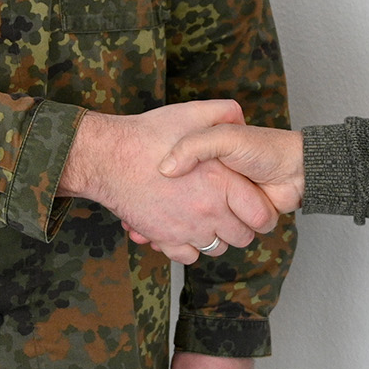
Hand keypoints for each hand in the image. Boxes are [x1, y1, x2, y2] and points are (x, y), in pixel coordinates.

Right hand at [59, 102, 280, 264]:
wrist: (107, 157)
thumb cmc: (148, 135)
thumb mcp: (192, 112)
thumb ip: (223, 112)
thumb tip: (241, 116)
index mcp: (222, 182)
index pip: (260, 215)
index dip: (260, 210)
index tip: (251, 202)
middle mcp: (208, 210)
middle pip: (241, 237)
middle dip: (240, 226)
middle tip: (230, 209)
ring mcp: (186, 228)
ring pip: (215, 248)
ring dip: (214, 236)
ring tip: (206, 217)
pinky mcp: (165, 239)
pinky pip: (188, 255)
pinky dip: (189, 247)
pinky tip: (184, 228)